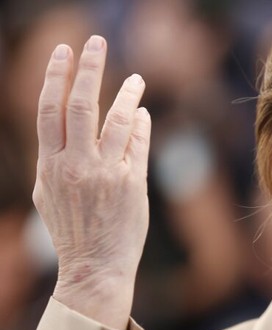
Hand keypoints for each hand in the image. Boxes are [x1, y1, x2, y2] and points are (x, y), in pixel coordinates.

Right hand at [33, 35, 150, 329]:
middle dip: (89, 69)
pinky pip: (138, 143)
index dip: (57, 77)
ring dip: (128, 94)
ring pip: (118, 120)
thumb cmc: (72, 230)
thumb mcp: (50, 193)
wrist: (94, 267)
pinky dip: (141, 124)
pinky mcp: (133, 183)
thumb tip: (70, 126)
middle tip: (97, 42)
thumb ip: (57, 158)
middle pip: (82, 105)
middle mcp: (76, 166)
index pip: (50, 110)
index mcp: (50, 166)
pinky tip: (143, 113)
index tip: (65, 52)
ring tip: (137, 79)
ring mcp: (106, 173)